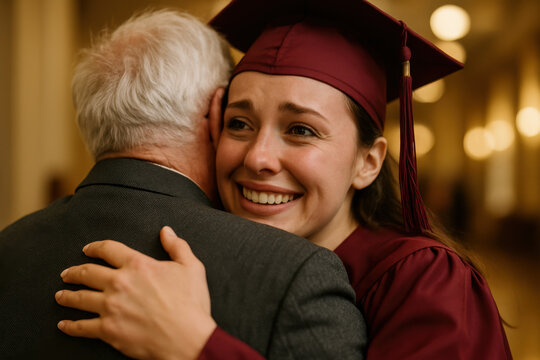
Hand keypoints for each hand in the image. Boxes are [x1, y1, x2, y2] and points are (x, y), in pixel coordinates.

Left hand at [55, 226, 216, 359]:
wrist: (187, 338)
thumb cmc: (191, 303)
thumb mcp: (191, 267)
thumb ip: (177, 246)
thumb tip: (166, 231)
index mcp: (137, 265)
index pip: (108, 249)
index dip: (95, 247)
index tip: (87, 250)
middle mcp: (119, 283)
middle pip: (87, 273)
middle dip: (74, 272)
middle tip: (67, 274)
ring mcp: (111, 307)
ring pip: (80, 298)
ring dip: (67, 295)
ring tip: (60, 295)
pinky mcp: (108, 330)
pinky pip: (82, 327)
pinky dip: (70, 326)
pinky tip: (64, 324)